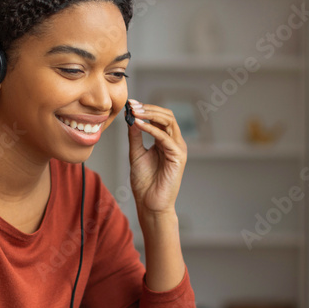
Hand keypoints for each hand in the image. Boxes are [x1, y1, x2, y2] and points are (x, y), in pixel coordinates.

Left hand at [127, 99, 186, 215]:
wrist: (150, 203)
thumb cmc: (145, 183)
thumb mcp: (136, 154)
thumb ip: (135, 137)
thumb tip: (131, 118)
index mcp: (165, 141)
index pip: (160, 118)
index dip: (146, 108)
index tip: (130, 104)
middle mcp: (174, 143)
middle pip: (167, 116)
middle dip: (149, 108)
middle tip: (132, 105)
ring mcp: (178, 149)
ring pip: (169, 122)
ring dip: (150, 114)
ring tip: (135, 112)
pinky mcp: (178, 157)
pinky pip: (165, 137)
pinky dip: (151, 128)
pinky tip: (138, 125)